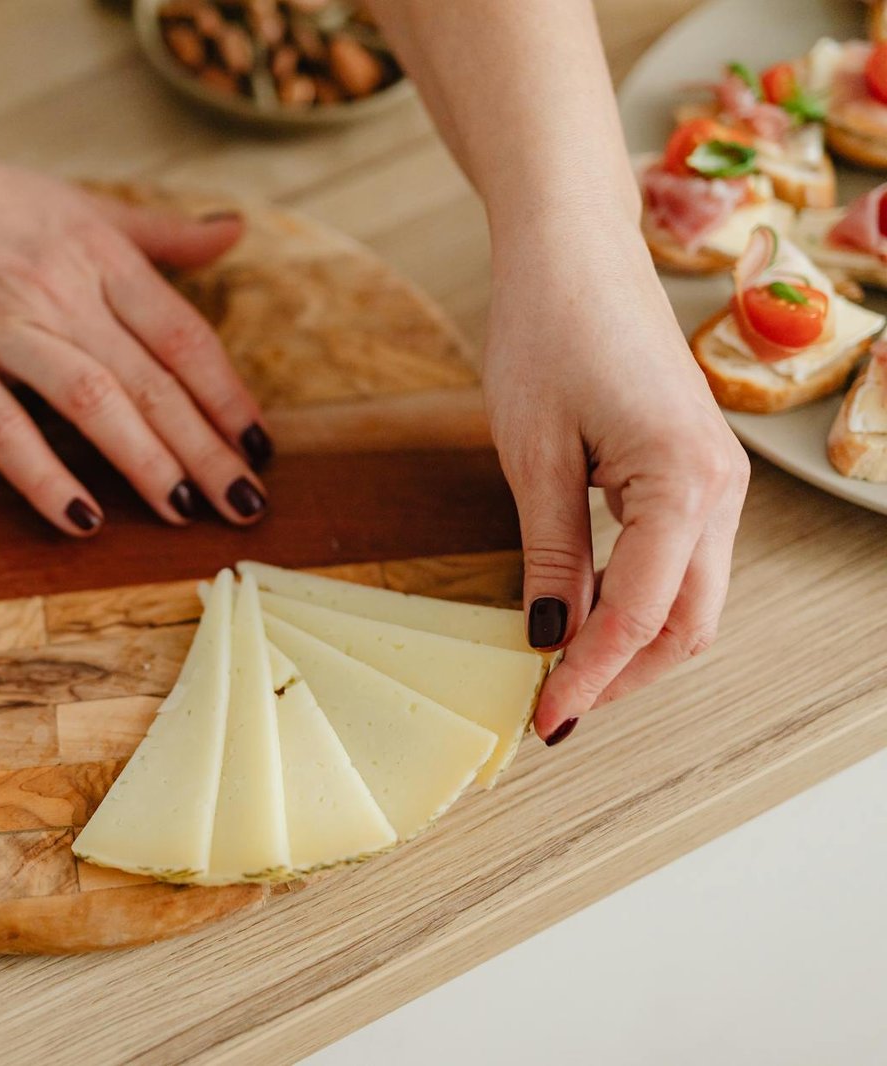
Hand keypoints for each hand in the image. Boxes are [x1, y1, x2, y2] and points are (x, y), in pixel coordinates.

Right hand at [0, 128, 270, 535]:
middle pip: (151, 378)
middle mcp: (58, 288)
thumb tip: (234, 230)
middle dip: (206, 447)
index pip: (183, 334)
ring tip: (186, 510)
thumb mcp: (74, 204)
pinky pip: (4, 430)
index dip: (228, 395)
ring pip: (92, 401)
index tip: (260, 447)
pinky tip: (83, 517)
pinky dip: (44, 476)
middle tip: (245, 503)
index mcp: (97, 251)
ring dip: (146, 461)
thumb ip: (157, 233)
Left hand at [483, 226, 749, 742]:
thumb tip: (551, 640)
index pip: (641, 616)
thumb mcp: (533, 455)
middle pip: (687, 624)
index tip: (543, 718)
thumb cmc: (546, 331)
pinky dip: (638, 599)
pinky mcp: (697, 469)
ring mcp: (719, 478)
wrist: (573, 250)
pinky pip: (682, 560)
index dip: (590, 676)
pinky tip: (584, 612)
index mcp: (685, 482)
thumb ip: (552, 556)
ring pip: (692, 598)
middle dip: (622, 674)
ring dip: (633, 643)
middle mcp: (722, 487)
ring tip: (561, 671)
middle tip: (551, 706)